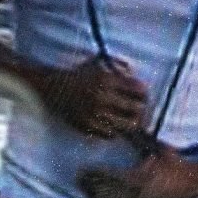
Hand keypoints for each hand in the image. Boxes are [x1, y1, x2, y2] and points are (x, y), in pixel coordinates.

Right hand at [32, 56, 149, 139]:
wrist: (53, 87)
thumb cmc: (78, 74)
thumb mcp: (98, 64)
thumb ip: (118, 65)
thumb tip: (135, 74)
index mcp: (107, 80)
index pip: (139, 90)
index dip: (145, 94)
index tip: (143, 97)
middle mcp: (102, 97)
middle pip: (136, 110)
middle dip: (141, 110)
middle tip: (139, 111)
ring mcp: (95, 113)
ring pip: (126, 125)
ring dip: (129, 123)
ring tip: (128, 120)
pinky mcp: (88, 126)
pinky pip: (111, 134)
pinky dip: (114, 131)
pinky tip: (111, 124)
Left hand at [78, 145, 197, 197]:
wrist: (195, 183)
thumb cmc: (175, 162)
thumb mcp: (156, 148)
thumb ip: (137, 138)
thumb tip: (121, 124)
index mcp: (142, 177)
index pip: (112, 178)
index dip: (95, 175)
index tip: (84, 169)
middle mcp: (140, 194)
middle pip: (108, 194)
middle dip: (91, 187)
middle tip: (79, 179)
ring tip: (85, 191)